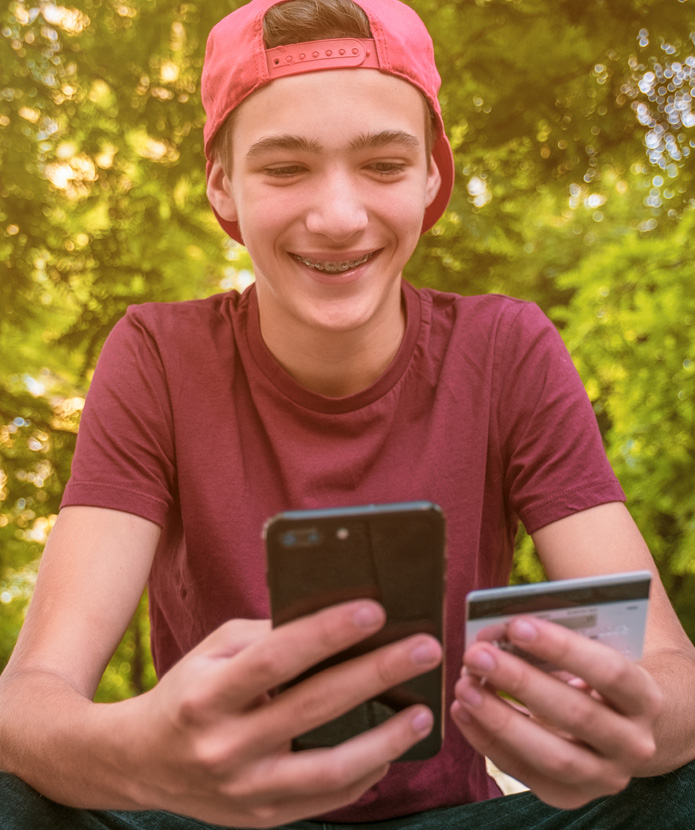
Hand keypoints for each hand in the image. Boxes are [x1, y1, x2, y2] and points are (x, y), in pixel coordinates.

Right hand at [123, 600, 440, 826]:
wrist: (142, 762)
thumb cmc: (190, 691)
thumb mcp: (215, 651)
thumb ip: (269, 637)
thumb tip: (337, 623)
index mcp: (209, 694)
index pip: (277, 658)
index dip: (327, 632)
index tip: (376, 610)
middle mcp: (225, 745)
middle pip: (314, 707)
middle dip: (377, 673)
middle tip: (425, 648)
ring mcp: (244, 790)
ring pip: (329, 769)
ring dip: (384, 740)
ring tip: (421, 712)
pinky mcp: (262, 818)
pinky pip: (326, 800)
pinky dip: (364, 774)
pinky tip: (389, 749)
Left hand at [451, 616, 662, 808]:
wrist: (626, 728)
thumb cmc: (599, 673)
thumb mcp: (600, 647)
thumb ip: (564, 625)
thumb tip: (513, 605)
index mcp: (645, 698)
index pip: (609, 671)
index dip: (562, 647)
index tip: (516, 625)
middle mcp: (632, 743)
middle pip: (575, 714)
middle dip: (520, 681)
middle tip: (476, 654)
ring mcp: (603, 776)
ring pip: (551, 755)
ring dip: (500, 719)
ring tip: (464, 686)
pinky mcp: (569, 794)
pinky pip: (524, 772)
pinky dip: (488, 741)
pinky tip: (463, 711)